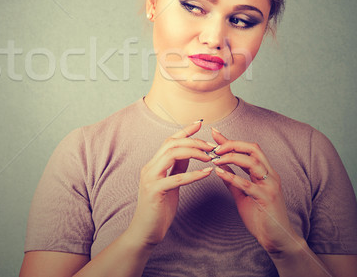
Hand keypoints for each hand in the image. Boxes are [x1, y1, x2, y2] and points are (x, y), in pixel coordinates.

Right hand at [126, 121, 214, 247]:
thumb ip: (177, 168)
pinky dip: (193, 174)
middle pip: (171, 144)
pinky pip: (176, 178)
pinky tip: (207, 173)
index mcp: (153, 165)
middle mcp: (149, 168)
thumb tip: (190, 152)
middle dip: (193, 141)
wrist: (145, 232)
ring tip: (210, 157)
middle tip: (211, 146)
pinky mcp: (155, 191)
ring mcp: (150, 178)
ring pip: (172, 155)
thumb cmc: (158, 210)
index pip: (169, 141)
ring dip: (194, 153)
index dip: (184, 131)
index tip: (200, 123)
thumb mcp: (170, 184)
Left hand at [210, 128, 301, 254]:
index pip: (249, 149)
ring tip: (215, 159)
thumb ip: (233, 180)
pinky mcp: (267, 199)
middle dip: (233, 144)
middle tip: (214, 146)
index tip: (215, 133)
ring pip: (253, 163)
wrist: (277, 239)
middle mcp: (270, 175)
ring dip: (232, 158)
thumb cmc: (261, 216)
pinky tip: (220, 174)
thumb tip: (219, 166)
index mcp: (265, 172)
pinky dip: (233, 177)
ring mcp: (270, 186)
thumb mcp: (243, 194)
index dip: (232, 140)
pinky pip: (249, 185)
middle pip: (253, 149)